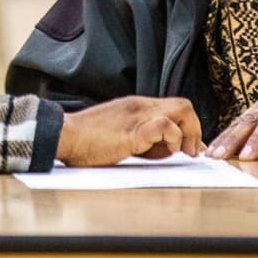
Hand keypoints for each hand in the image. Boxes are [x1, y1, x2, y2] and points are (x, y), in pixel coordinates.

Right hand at [56, 96, 202, 166]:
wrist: (63, 136)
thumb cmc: (84, 142)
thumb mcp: (118, 137)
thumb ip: (140, 140)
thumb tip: (165, 150)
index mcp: (136, 107)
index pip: (174, 108)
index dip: (188, 128)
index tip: (191, 148)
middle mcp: (140, 106)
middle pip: (184, 105)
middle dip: (194, 129)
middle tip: (189, 152)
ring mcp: (138, 116)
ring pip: (182, 109)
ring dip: (189, 133)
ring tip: (181, 152)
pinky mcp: (133, 130)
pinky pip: (165, 125)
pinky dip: (173, 138)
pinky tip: (165, 151)